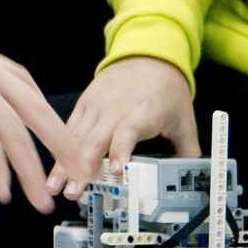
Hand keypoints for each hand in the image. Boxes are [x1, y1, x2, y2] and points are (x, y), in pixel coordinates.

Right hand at [48, 56, 200, 198]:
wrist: (147, 55)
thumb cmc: (165, 88)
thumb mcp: (184, 119)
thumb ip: (187, 151)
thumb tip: (194, 177)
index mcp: (142, 112)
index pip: (127, 132)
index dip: (120, 151)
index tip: (116, 170)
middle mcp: (115, 109)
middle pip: (93, 141)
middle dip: (80, 168)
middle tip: (73, 192)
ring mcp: (96, 106)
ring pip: (75, 138)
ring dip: (63, 163)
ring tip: (53, 186)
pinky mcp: (85, 105)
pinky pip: (70, 130)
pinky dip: (61, 149)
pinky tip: (54, 168)